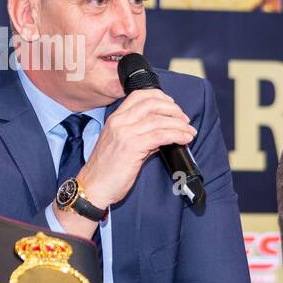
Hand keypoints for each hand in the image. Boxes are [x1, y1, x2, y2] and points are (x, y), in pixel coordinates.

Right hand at [76, 88, 195, 208]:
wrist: (93, 187)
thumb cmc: (106, 170)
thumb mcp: (120, 146)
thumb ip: (140, 136)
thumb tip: (162, 134)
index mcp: (115, 119)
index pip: (138, 95)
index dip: (159, 97)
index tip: (172, 106)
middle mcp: (119, 122)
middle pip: (152, 103)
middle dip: (173, 109)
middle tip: (185, 119)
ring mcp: (125, 133)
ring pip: (159, 120)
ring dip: (179, 124)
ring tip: (189, 132)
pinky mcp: (132, 147)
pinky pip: (160, 135)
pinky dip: (176, 135)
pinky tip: (184, 139)